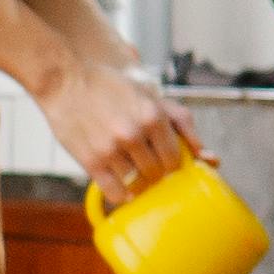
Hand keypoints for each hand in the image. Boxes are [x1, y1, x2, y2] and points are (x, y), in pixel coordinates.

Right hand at [39, 51, 201, 203]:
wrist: (64, 79)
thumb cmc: (110, 86)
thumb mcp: (151, 95)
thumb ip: (182, 123)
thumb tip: (208, 157)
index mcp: (153, 116)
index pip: (175, 159)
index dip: (170, 162)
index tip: (162, 159)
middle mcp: (134, 134)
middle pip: (157, 173)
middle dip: (154, 171)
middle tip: (144, 164)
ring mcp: (111, 149)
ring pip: (137, 184)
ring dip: (136, 181)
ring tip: (129, 169)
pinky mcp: (91, 160)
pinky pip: (115, 192)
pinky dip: (121, 194)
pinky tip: (120, 186)